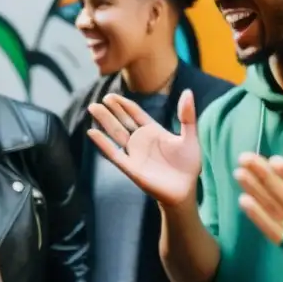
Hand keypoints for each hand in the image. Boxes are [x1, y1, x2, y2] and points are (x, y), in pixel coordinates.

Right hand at [87, 90, 199, 206]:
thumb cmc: (188, 165)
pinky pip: (113, 154)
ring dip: (104, 121)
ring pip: (116, 133)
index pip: (135, 114)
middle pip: (122, 121)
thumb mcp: (190, 136)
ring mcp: (134, 154)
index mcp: (153, 131)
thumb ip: (187, 116)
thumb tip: (188, 91)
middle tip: (100, 99)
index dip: (124, 104)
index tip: (111, 95)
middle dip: (111, 110)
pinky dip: (103, 143)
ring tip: (93, 107)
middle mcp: (141, 141)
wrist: (185, 190)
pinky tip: (92, 132)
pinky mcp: (130, 167)